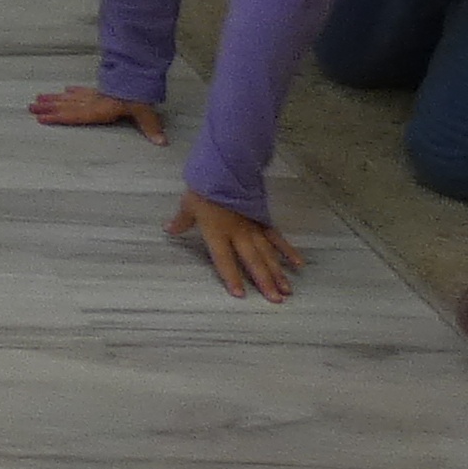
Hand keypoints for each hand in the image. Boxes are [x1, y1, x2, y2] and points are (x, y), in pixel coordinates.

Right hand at [32, 85, 165, 139]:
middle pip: (67, 105)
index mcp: (100, 110)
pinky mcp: (100, 90)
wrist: (140, 75)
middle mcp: (93, 102)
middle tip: (30, 107)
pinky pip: (82, 91)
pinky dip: (72, 91)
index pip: (75, 115)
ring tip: (37, 99)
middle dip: (48, 107)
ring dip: (54, 99)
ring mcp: (95, 95)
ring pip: (70, 97)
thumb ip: (150, 126)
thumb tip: (161, 142)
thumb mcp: (145, 111)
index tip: (41, 118)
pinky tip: (64, 90)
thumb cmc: (139, 95)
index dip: (58, 117)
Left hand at [167, 189, 300, 300]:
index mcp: (218, 233)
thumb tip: (169, 229)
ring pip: (268, 254)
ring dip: (278, 272)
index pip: (224, 260)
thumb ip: (181, 221)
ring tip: (287, 291)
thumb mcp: (189, 205)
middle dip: (264, 281)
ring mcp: (254, 228)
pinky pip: (277, 238)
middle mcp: (239, 234)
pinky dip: (288, 251)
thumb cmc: (204, 188)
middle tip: (276, 300)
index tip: (240, 295)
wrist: (224, 168)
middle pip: (253, 261)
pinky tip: (298, 264)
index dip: (231, 277)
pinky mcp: (264, 220)